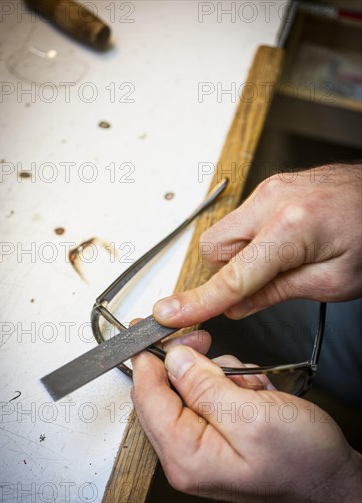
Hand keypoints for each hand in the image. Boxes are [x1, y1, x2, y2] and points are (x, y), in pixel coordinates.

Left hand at [131, 334, 361, 502]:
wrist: (332, 482)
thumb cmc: (303, 464)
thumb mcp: (253, 417)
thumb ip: (205, 386)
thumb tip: (173, 359)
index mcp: (186, 456)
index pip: (147, 397)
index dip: (149, 358)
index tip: (153, 331)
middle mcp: (186, 454)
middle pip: (165, 390)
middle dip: (195, 366)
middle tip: (212, 350)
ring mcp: (200, 446)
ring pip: (191, 386)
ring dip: (222, 375)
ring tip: (253, 390)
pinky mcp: (216, 435)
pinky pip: (210, 394)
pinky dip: (233, 384)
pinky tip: (255, 395)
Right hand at [153, 164, 361, 326]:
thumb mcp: (335, 281)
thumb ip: (278, 292)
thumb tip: (238, 305)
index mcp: (290, 227)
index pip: (231, 276)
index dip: (198, 301)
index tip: (170, 314)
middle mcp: (272, 200)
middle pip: (214, 249)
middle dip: (228, 274)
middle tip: (263, 284)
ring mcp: (270, 189)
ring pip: (226, 235)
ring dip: (242, 258)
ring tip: (283, 262)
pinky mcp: (272, 186)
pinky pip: (242, 221)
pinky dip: (252, 242)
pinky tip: (284, 246)